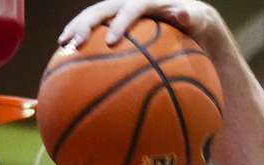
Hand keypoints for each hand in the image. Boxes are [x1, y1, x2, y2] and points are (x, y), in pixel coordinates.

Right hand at [59, 0, 225, 46]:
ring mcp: (119, 12)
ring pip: (92, 17)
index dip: (120, 23)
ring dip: (76, 30)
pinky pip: (96, 31)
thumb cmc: (197, 24)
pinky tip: (68, 59)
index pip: (130, 9)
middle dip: (87, 25)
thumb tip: (183, 13)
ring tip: (63, 46)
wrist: (190, 20)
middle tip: (77, 43)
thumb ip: (191, 17)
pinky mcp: (114, 23)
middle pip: (102, 10)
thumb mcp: (200, 20)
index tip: (113, 42)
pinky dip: (82, 41)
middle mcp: (128, 3)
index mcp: (147, 1)